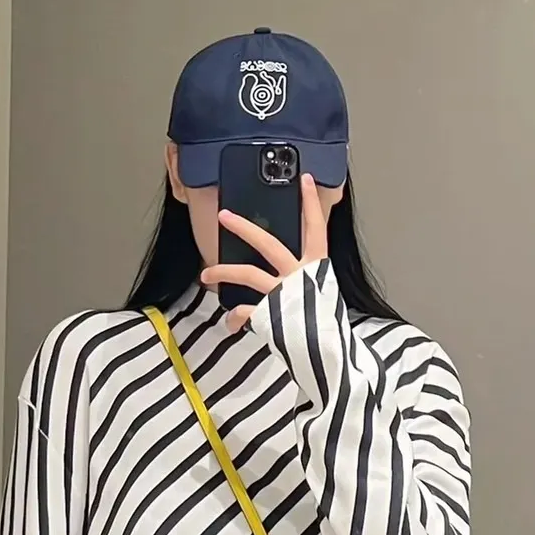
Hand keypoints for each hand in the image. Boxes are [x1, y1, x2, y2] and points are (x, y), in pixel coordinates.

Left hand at [200, 172, 328, 333]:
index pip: (316, 228)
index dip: (309, 204)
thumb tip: (286, 279)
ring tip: (206, 275)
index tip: (304, 180)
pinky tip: (230, 323)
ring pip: (247, 273)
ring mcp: (283, 293)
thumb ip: (305, 282)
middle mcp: (299, 275)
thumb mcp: (322, 295)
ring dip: (222, 271)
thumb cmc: (325, 326)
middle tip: (224, 216)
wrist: (328, 354)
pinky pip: (245, 312)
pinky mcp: (270, 313)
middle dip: (244, 228)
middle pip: (267, 244)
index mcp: (316, 267)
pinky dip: (236, 318)